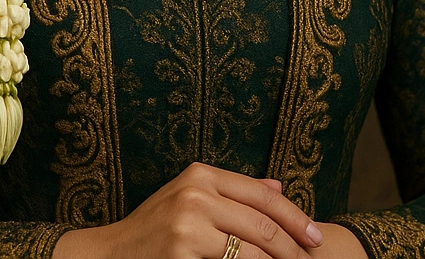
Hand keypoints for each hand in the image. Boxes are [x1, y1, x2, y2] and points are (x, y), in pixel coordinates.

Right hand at [52, 162, 323, 258]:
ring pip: (253, 249)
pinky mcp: (183, 249)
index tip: (314, 237)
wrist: (109, 256)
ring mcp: (188, 222)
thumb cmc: (153, 230)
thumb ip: (234, 192)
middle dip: (293, 247)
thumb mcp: (190, 199)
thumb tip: (279, 187)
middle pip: (262, 223)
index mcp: (201, 174)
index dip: (294, 217)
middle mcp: (196, 192)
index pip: (262, 195)